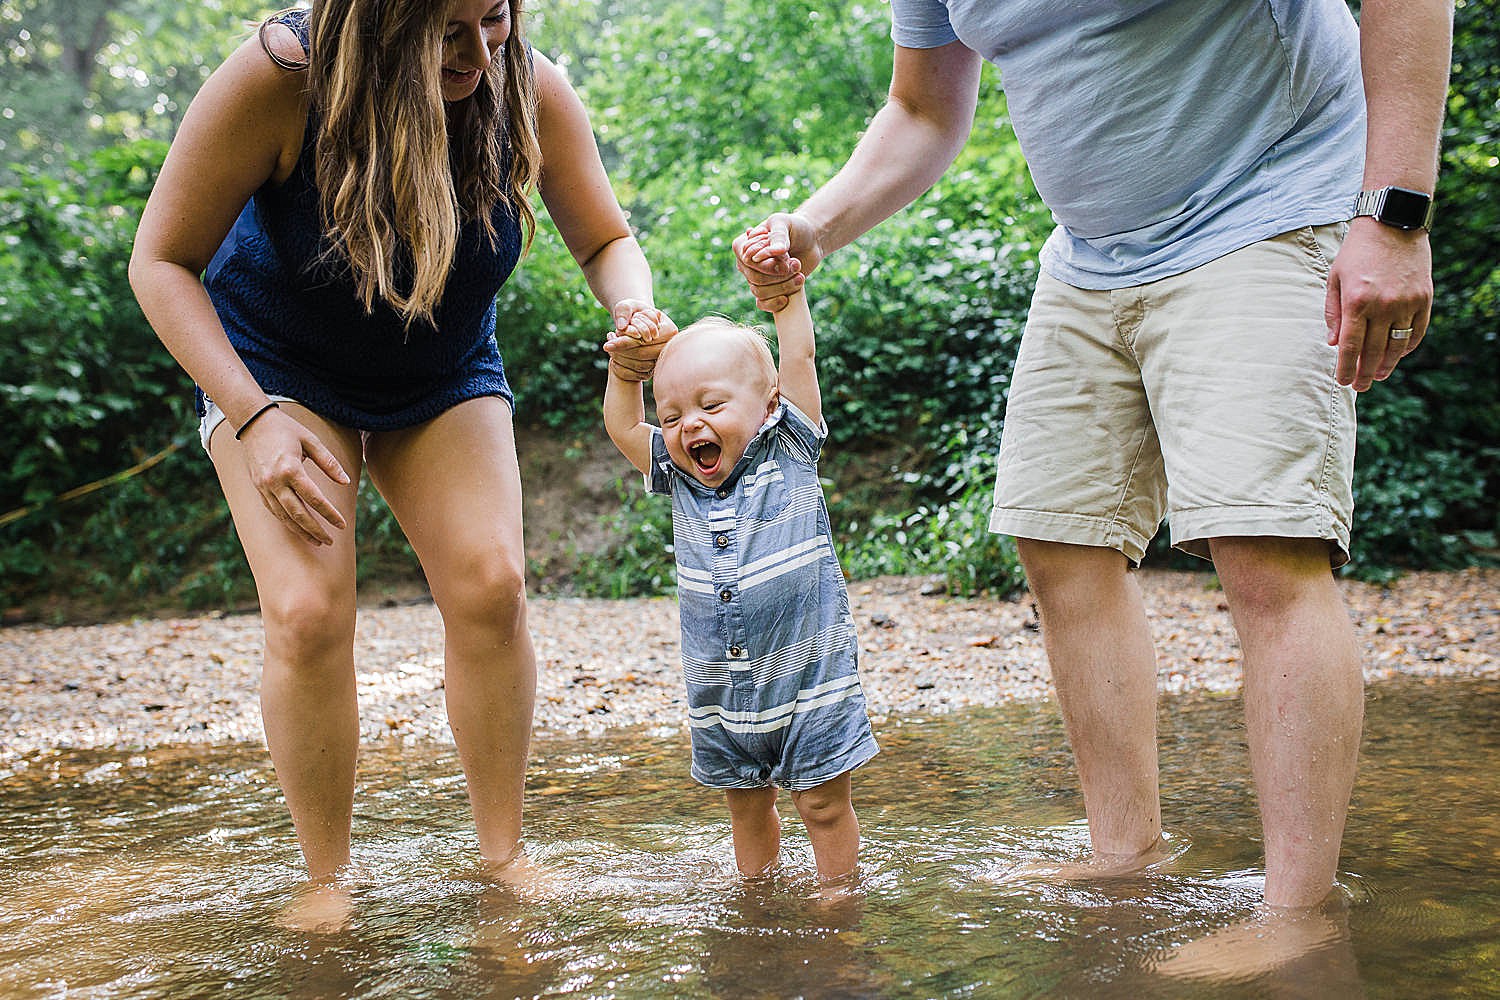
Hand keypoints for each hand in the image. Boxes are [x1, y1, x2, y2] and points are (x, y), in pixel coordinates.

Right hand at [238, 406, 349, 545]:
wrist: (253, 422)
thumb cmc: (286, 429)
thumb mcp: (311, 441)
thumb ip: (329, 462)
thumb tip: (346, 482)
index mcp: (290, 469)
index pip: (314, 499)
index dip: (329, 514)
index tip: (342, 525)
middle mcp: (275, 481)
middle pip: (298, 513)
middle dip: (315, 530)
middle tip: (330, 541)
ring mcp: (264, 486)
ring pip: (283, 516)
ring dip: (300, 531)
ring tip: (316, 541)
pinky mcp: (258, 488)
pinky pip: (273, 510)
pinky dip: (286, 522)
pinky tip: (297, 528)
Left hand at [603, 298, 678, 380]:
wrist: (638, 322)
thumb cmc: (633, 311)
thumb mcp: (627, 305)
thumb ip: (623, 311)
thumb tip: (621, 326)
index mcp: (669, 329)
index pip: (645, 339)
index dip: (625, 342)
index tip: (607, 344)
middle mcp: (669, 346)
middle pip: (643, 354)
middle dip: (622, 351)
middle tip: (606, 347)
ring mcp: (663, 358)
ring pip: (640, 365)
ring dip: (622, 360)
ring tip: (610, 349)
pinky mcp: (655, 368)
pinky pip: (639, 374)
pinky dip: (624, 369)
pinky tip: (613, 361)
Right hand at [733, 213, 821, 311]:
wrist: (811, 241)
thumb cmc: (794, 228)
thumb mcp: (784, 223)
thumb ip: (778, 236)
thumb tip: (775, 252)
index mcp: (742, 246)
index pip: (749, 262)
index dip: (768, 263)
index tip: (786, 254)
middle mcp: (745, 264)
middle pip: (755, 279)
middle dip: (780, 274)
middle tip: (796, 264)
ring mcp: (755, 279)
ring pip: (759, 292)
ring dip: (783, 286)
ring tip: (800, 276)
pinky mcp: (767, 291)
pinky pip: (762, 304)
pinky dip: (774, 303)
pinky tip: (787, 298)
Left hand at [1325, 219, 1432, 391]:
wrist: (1392, 224)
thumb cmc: (1357, 252)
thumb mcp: (1335, 279)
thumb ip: (1334, 313)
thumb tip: (1334, 344)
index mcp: (1357, 302)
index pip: (1350, 346)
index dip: (1346, 368)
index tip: (1343, 382)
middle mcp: (1383, 305)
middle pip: (1373, 350)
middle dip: (1365, 372)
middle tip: (1360, 387)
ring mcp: (1406, 302)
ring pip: (1397, 345)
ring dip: (1387, 364)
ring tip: (1377, 375)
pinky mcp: (1424, 298)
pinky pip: (1417, 330)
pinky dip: (1407, 346)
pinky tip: (1397, 355)